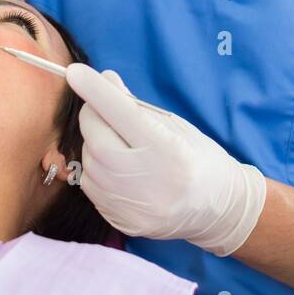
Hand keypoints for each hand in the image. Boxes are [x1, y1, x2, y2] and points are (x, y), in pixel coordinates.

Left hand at [65, 64, 266, 256]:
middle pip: (95, 138)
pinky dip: (97, 169)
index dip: (95, 90)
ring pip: (88, 162)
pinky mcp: (121, 222)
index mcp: (167, 150)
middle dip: (92, 116)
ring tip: (119, 144)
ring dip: (94, 144)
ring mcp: (131, 206)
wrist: (218, 210)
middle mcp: (147, 181)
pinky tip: (119, 169)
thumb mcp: (176, 125)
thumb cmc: (200, 159)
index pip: (121, 113)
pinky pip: (91, 186)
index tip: (75, 72)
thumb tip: (104, 80)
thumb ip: (136, 106)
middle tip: (103, 109)